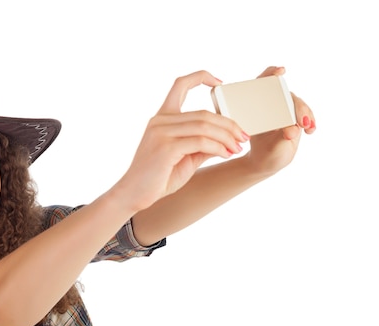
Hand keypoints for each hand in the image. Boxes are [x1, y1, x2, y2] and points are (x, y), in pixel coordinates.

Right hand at [117, 70, 247, 211]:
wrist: (135, 194)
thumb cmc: (158, 177)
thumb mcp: (185, 157)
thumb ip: (202, 145)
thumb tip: (227, 139)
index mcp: (162, 118)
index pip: (180, 85)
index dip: (201, 77)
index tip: (219, 82)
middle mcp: (160, 120)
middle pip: (203, 113)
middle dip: (228, 124)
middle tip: (243, 137)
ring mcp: (161, 132)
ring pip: (204, 126)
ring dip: (226, 137)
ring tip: (237, 147)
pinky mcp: (165, 147)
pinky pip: (200, 142)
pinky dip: (218, 147)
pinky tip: (226, 154)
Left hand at [244, 66, 316, 174]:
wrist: (266, 161)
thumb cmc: (262, 152)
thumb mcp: (270, 147)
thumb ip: (280, 138)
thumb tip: (293, 131)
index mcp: (258, 106)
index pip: (263, 84)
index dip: (270, 74)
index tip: (279, 72)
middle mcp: (272, 105)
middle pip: (287, 97)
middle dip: (297, 106)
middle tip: (301, 121)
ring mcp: (286, 111)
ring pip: (298, 106)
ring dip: (306, 114)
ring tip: (307, 127)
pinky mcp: (296, 119)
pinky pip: (306, 116)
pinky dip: (311, 121)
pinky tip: (311, 130)